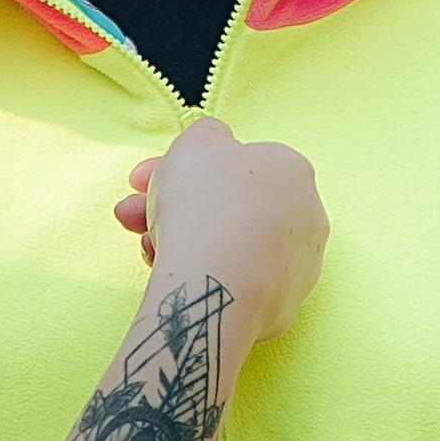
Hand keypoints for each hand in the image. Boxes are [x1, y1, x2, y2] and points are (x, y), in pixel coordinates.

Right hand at [115, 119, 327, 346]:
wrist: (215, 288)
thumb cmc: (206, 206)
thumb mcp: (195, 143)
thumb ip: (205, 133)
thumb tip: (214, 138)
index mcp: (292, 170)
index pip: (235, 163)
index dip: (184, 168)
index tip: (146, 179)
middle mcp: (307, 216)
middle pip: (229, 205)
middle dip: (175, 205)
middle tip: (132, 212)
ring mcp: (298, 266)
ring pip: (228, 245)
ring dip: (180, 238)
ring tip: (145, 245)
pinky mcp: (283, 307)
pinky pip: (233, 282)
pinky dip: (202, 273)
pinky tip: (170, 271)